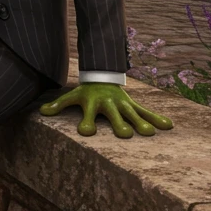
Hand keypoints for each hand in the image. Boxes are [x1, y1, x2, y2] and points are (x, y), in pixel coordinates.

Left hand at [39, 82, 173, 137]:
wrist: (103, 76)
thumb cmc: (86, 91)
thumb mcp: (72, 96)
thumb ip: (58, 104)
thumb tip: (42, 112)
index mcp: (92, 104)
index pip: (88, 114)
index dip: (86, 123)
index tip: (85, 131)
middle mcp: (109, 104)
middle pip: (114, 115)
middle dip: (119, 124)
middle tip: (125, 134)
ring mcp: (122, 104)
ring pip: (133, 114)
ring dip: (141, 123)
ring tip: (149, 133)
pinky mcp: (133, 104)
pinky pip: (146, 112)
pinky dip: (156, 118)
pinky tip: (168, 126)